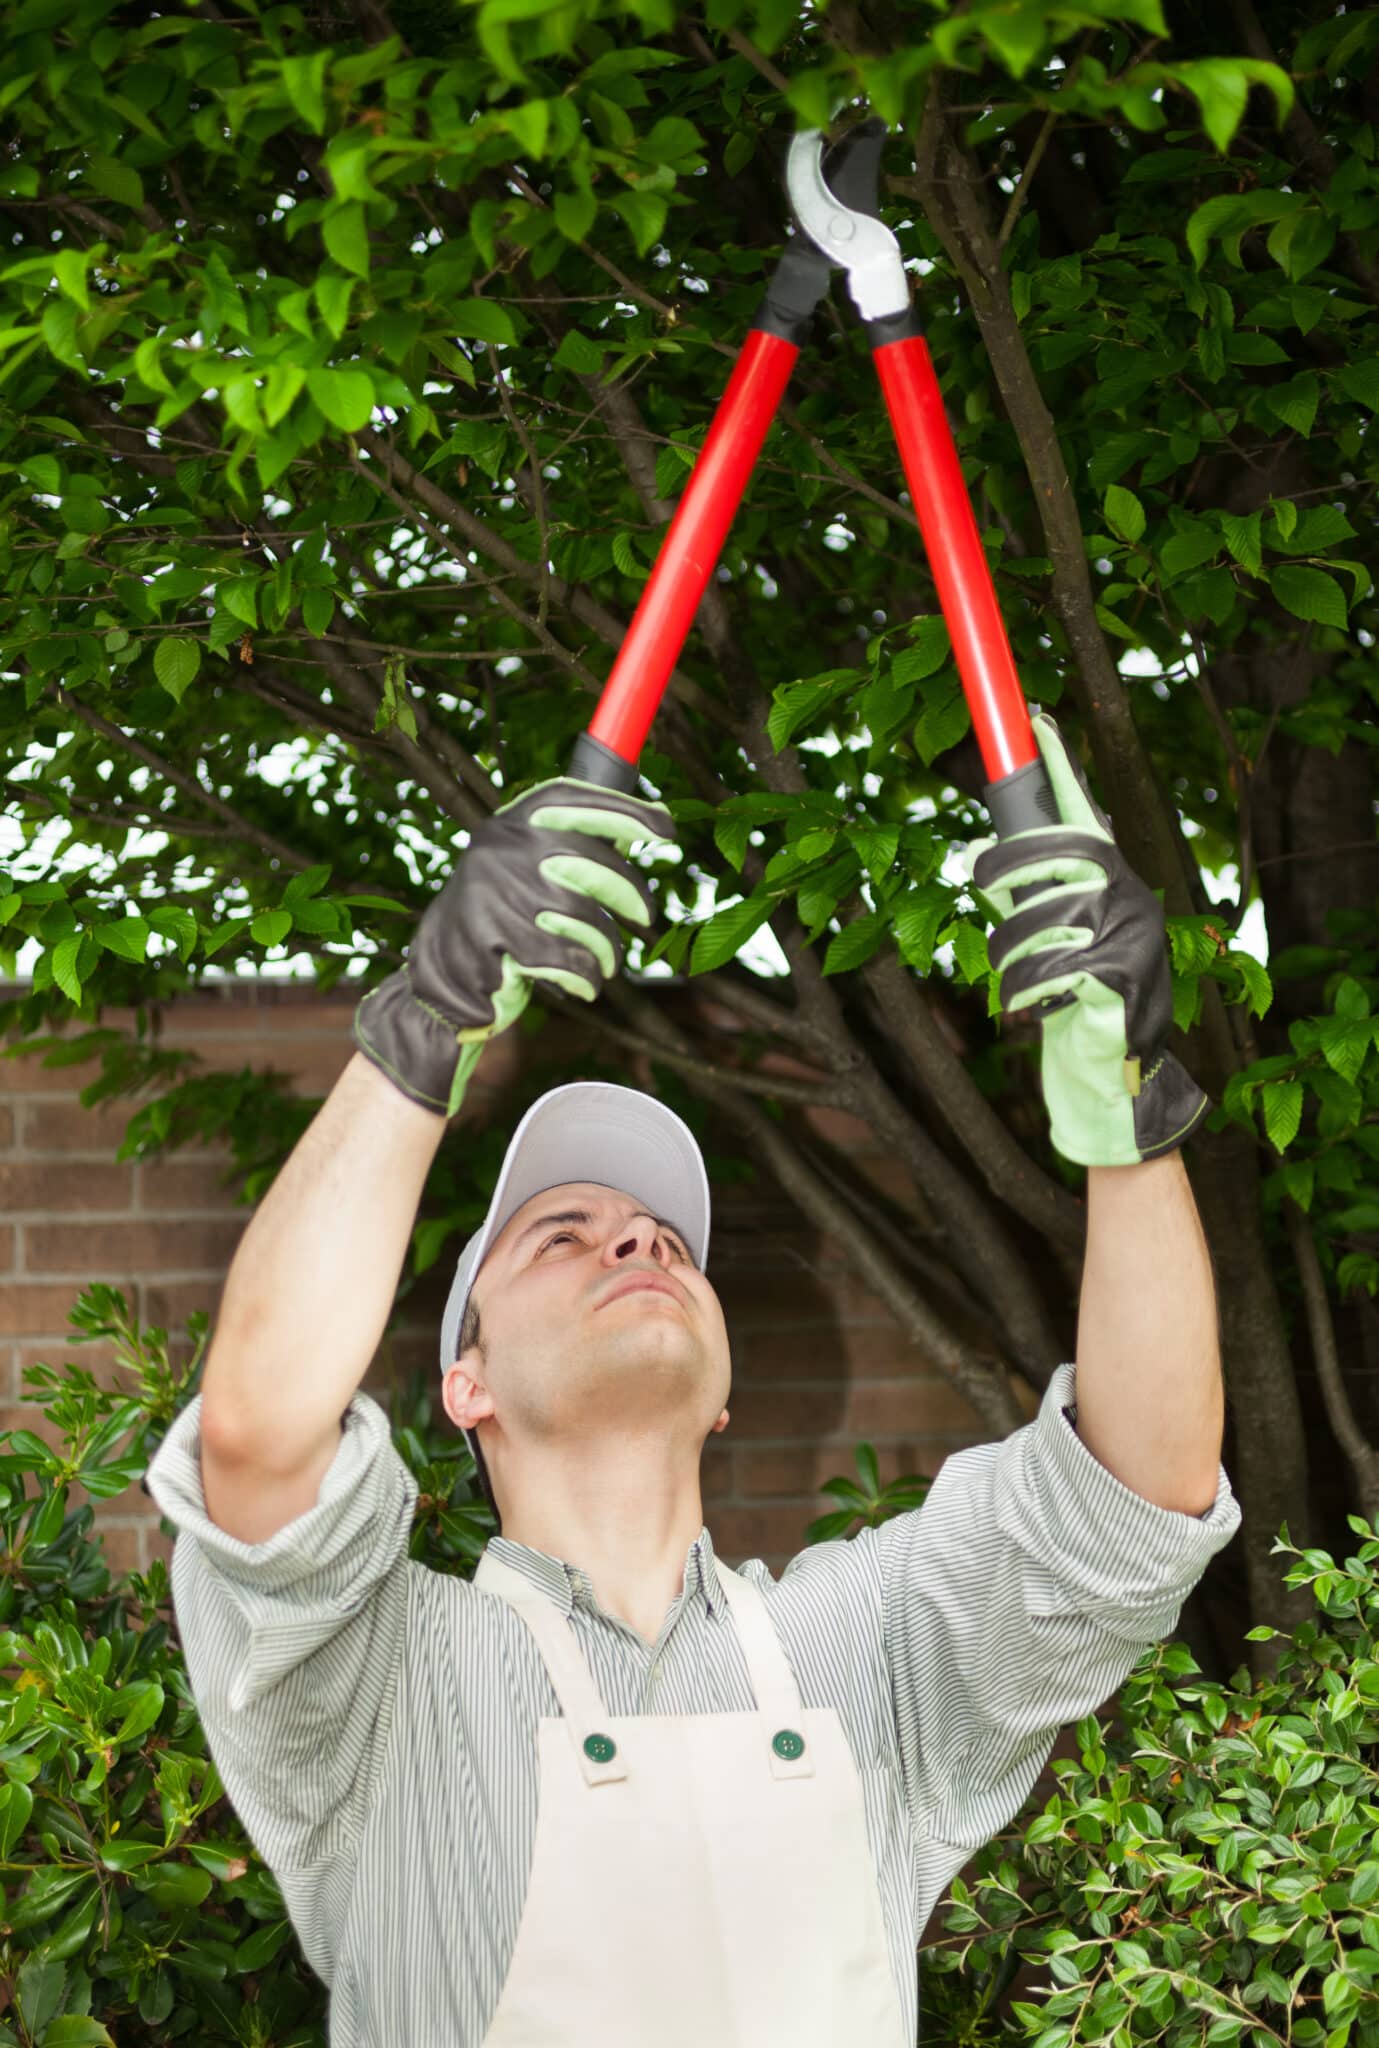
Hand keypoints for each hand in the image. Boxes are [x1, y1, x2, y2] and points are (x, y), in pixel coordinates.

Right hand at [353, 778, 673, 1115]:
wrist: (439, 979)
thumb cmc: (501, 922)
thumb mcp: (524, 874)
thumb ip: (566, 851)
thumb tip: (635, 830)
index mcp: (509, 825)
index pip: (572, 800)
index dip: (624, 809)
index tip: (666, 827)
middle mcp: (498, 850)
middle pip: (589, 862)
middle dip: (630, 892)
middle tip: (645, 915)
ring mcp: (492, 894)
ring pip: (581, 916)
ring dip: (606, 947)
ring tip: (605, 962)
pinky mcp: (492, 940)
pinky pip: (564, 957)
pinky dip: (584, 976)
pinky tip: (585, 984)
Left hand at [971, 713, 1208, 1166]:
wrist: (1113, 1081)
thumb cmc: (1073, 1006)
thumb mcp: (1051, 943)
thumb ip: (1030, 899)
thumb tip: (979, 855)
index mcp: (1110, 881)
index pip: (1080, 815)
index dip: (1057, 768)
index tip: (1031, 717)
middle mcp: (1127, 896)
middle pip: (1046, 856)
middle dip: (1002, 874)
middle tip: (984, 889)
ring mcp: (1128, 934)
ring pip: (1034, 920)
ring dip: (1014, 961)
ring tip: (1029, 987)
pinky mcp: (1118, 976)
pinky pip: (1044, 971)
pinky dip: (1028, 999)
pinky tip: (1045, 1014)